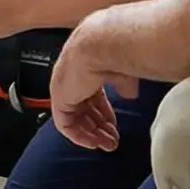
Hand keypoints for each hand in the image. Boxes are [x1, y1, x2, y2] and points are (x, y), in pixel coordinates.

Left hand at [51, 16, 143, 151]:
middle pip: (83, 109)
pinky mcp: (59, 98)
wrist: (105, 42)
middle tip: (112, 141)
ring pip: (74, 118)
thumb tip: (130, 95)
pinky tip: (93, 143)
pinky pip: (65, 124)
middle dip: (98, 127)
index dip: (104, 113)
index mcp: (86, 68)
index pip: (91, 96)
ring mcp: (64, 88)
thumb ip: (125, 83)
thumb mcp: (125, 70)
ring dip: (91, 135)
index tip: (114, 125)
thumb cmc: (118, 48)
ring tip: (107, 146)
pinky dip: (78, 136)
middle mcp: (72, 78)